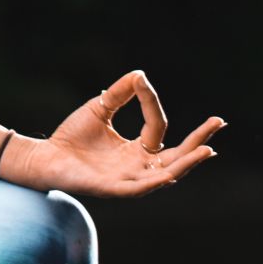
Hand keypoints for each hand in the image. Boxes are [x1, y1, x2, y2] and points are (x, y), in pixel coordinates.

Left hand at [6, 69, 224, 198]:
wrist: (43, 155)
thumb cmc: (71, 136)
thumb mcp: (100, 107)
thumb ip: (120, 92)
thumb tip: (141, 75)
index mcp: (137, 150)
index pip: (157, 128)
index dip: (152, 105)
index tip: (142, 84)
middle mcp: (138, 166)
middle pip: (176, 157)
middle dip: (198, 142)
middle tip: (219, 123)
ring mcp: (127, 179)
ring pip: (164, 174)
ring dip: (186, 164)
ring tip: (207, 150)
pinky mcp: (112, 189)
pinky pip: (138, 188)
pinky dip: (154, 182)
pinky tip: (169, 175)